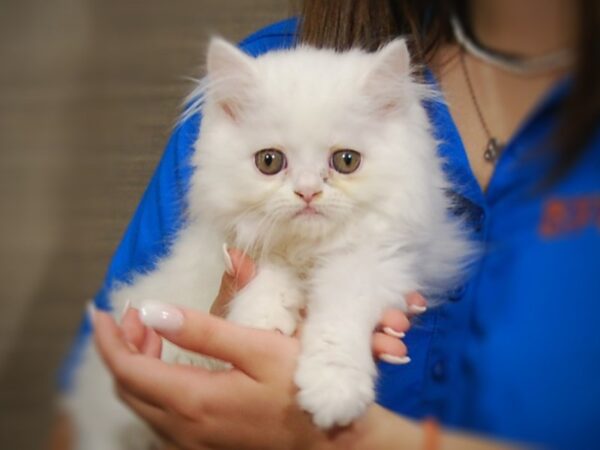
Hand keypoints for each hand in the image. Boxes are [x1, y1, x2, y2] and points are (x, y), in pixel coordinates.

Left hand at [93, 249, 427, 448]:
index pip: (127, 368)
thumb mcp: (259, 347)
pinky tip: (171, 366)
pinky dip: (154, 385)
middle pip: (129, 386)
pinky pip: (160, 416)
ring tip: (150, 332)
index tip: (99, 311)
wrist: (329, 440)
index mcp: (193, 399)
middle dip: (122, 347)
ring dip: (137, 365)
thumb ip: (204, 330)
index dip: (108, 338)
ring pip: (143, 402)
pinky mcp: (203, 445)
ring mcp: (191, 442)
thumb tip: (153, 311)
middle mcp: (183, 428)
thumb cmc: (300, 387)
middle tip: (133, 315)